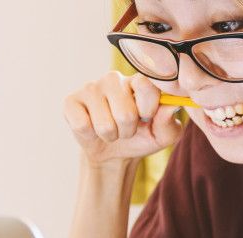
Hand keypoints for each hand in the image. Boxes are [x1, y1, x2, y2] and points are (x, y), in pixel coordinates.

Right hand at [63, 71, 182, 167]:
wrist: (114, 153)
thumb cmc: (142, 137)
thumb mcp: (163, 135)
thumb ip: (169, 121)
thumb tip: (172, 105)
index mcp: (139, 81)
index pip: (145, 84)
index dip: (148, 108)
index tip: (147, 117)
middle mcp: (114, 79)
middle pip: (125, 113)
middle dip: (129, 130)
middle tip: (127, 128)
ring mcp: (91, 88)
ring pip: (105, 124)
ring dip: (111, 135)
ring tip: (112, 130)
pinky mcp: (71, 101)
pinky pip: (83, 125)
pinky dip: (91, 136)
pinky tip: (92, 129)